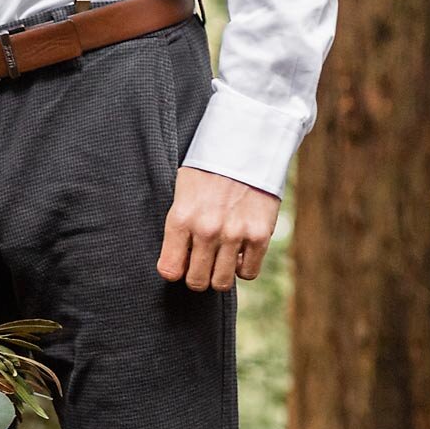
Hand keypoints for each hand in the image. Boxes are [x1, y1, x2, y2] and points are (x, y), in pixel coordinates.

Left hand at [157, 167, 279, 292]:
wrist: (246, 146)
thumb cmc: (208, 171)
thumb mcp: (182, 194)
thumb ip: (179, 230)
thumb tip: (178, 266)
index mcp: (181, 219)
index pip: (170, 271)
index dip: (176, 271)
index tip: (182, 263)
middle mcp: (207, 230)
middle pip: (197, 282)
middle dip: (198, 276)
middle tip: (203, 261)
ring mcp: (234, 234)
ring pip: (222, 282)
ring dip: (220, 274)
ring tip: (221, 258)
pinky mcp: (259, 235)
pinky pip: (249, 272)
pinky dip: (244, 267)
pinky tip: (240, 252)